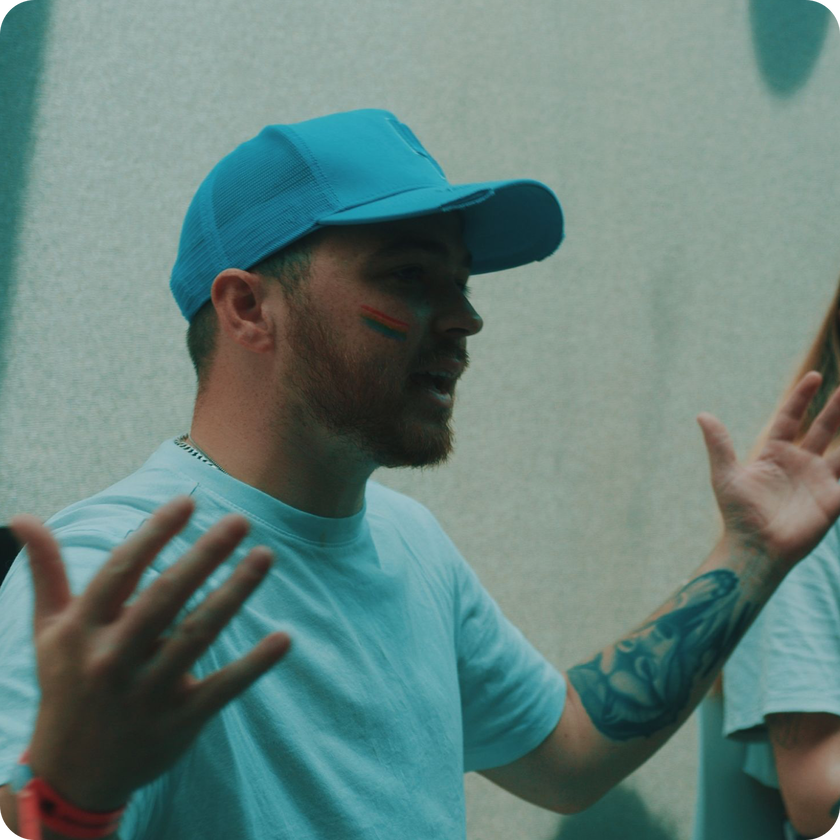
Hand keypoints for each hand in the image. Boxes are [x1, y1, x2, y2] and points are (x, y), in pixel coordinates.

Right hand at [8, 495, 290, 811]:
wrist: (72, 774)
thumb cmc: (67, 685)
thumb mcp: (50, 631)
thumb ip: (47, 572)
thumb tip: (23, 518)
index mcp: (82, 631)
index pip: (121, 571)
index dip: (154, 534)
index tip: (188, 501)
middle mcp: (113, 659)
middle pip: (164, 598)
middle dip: (204, 556)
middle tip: (241, 520)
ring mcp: (147, 693)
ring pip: (197, 635)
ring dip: (234, 593)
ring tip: (265, 556)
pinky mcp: (179, 721)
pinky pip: (222, 688)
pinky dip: (254, 664)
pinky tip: (284, 637)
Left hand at [698, 371, 839, 567]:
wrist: (755, 548)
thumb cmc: (738, 514)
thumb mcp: (726, 475)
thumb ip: (719, 445)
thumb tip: (702, 414)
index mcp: (774, 454)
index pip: (791, 419)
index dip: (802, 398)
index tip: (814, 376)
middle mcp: (799, 464)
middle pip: (823, 429)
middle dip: (836, 408)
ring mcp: (818, 481)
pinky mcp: (832, 500)